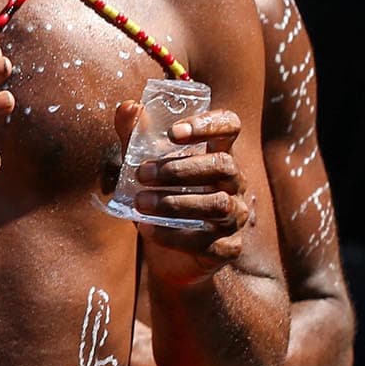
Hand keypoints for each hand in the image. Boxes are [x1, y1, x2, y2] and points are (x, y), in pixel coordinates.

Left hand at [121, 102, 252, 279]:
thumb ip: (134, 138)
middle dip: (179, 169)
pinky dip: (174, 236)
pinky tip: (147, 229)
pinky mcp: (228, 247)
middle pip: (223, 166)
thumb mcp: (142, 167)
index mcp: (217, 155)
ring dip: (175, 202)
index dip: (208, 124)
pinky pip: (209, 242)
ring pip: (218, 205)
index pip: (230, 127)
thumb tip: (128, 107)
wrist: (167, 258)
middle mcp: (234, 183)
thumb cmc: (158, 200)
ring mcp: (236, 216)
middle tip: (142, 174)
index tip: (173, 133)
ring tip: (140, 202)